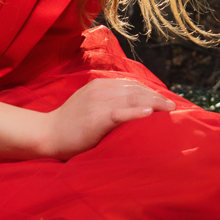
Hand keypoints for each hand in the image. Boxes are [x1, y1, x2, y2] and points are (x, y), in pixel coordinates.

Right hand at [42, 78, 175, 159]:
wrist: (47, 134)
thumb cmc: (70, 125)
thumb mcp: (90, 105)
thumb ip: (108, 101)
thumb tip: (133, 106)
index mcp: (100, 85)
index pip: (131, 85)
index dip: (150, 92)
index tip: (165, 100)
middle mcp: (100, 90)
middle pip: (135, 90)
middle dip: (156, 97)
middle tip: (173, 107)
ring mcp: (97, 103)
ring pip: (131, 99)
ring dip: (153, 103)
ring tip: (168, 110)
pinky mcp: (95, 118)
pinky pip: (118, 113)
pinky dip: (134, 112)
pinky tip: (148, 114)